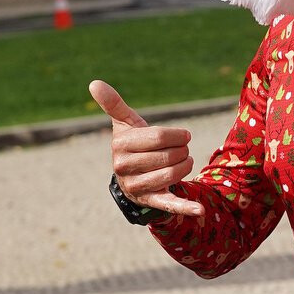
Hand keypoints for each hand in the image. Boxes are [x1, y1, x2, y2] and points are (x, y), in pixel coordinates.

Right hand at [88, 80, 203, 217]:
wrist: (133, 176)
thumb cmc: (134, 144)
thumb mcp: (125, 124)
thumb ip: (113, 104)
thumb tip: (94, 82)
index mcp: (120, 145)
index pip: (158, 137)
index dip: (178, 135)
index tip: (184, 135)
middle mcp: (124, 168)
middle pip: (168, 156)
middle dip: (182, 150)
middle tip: (182, 149)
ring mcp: (136, 187)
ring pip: (172, 175)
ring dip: (186, 166)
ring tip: (184, 161)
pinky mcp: (150, 202)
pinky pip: (169, 205)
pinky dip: (185, 208)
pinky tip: (199, 210)